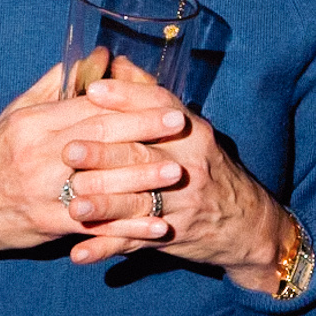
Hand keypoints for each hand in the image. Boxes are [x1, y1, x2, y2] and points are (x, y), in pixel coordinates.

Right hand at [0, 62, 191, 265]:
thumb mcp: (16, 115)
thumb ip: (55, 85)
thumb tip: (95, 55)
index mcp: (33, 124)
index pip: (89, 109)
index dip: (130, 104)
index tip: (163, 99)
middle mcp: (38, 155)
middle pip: (101, 138)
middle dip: (145, 130)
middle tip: (181, 124)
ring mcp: (44, 192)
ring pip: (102, 182)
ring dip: (143, 179)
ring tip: (177, 172)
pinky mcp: (48, 225)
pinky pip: (96, 226)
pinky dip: (128, 228)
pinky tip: (156, 227)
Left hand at [60, 77, 291, 287]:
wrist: (246, 224)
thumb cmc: (206, 166)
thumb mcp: (189, 130)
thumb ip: (149, 96)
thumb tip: (114, 62)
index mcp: (192, 132)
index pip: (160, 107)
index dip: (127, 97)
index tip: (92, 91)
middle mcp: (191, 164)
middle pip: (144, 155)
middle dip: (104, 154)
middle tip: (68, 151)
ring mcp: (183, 203)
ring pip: (138, 202)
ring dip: (104, 205)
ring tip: (74, 205)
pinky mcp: (172, 235)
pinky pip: (134, 242)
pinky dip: (106, 248)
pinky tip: (79, 253)